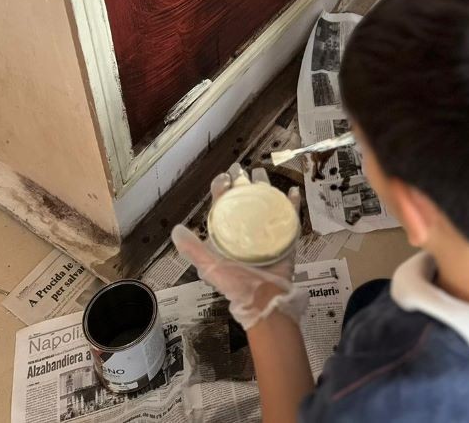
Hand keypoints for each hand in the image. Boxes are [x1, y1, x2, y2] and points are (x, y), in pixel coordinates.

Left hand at [171, 164, 307, 329]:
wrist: (263, 300)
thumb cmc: (236, 283)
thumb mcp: (210, 265)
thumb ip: (193, 249)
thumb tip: (175, 228)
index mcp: (228, 234)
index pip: (223, 205)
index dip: (222, 188)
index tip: (224, 177)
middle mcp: (246, 230)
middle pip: (244, 200)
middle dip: (242, 182)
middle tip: (241, 168)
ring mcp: (267, 233)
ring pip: (266, 203)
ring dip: (265, 187)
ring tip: (262, 172)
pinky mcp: (284, 238)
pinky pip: (290, 217)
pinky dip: (292, 204)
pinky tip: (292, 192)